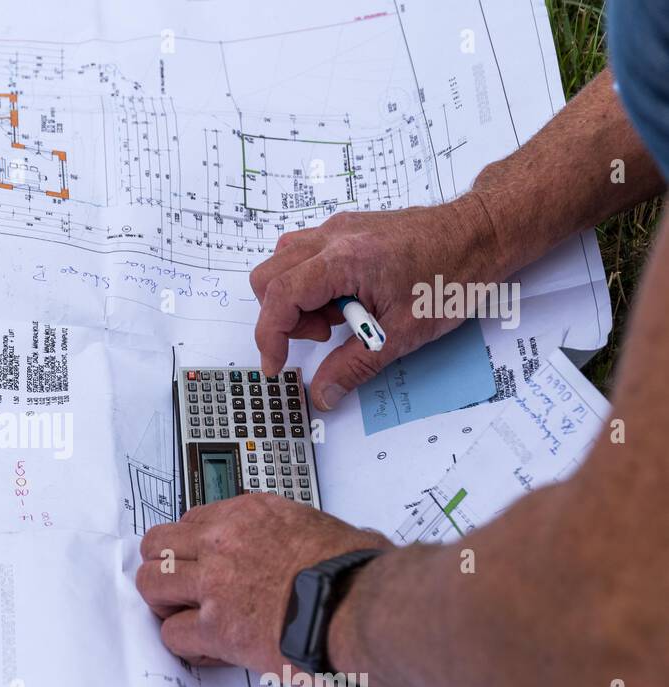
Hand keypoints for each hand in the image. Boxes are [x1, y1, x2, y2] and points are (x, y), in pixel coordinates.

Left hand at [135, 495, 392, 674]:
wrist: (360, 606)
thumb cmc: (357, 572)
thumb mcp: (330, 529)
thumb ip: (309, 533)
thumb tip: (331, 543)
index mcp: (253, 514)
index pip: (194, 520)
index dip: (192, 545)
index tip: (198, 560)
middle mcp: (225, 542)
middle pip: (158, 544)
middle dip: (164, 567)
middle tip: (178, 587)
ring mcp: (215, 584)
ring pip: (152, 584)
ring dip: (164, 603)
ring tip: (184, 616)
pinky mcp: (216, 627)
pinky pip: (173, 634)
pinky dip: (186, 645)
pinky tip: (206, 649)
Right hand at [250, 195, 502, 409]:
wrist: (482, 233)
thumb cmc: (453, 274)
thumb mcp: (403, 332)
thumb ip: (355, 366)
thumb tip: (324, 393)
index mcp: (344, 258)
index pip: (280, 296)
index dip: (270, 336)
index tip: (278, 364)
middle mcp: (333, 236)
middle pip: (268, 277)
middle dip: (283, 317)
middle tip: (324, 337)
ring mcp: (338, 229)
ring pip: (283, 264)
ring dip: (296, 299)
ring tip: (337, 318)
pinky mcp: (346, 230)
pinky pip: (305, 256)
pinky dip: (311, 284)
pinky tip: (347, 300)